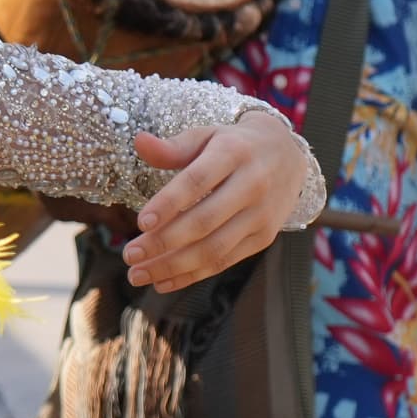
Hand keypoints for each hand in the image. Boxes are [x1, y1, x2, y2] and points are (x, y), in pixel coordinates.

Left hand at [121, 105, 309, 289]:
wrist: (287, 156)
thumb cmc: (234, 145)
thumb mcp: (207, 136)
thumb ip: (173, 146)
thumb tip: (139, 142)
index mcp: (234, 153)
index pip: (198, 180)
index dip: (170, 202)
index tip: (141, 222)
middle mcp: (252, 184)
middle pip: (204, 221)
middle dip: (163, 243)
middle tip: (129, 255)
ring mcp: (261, 215)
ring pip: (214, 248)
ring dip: (172, 266)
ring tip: (138, 274)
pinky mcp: (263, 238)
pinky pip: (224, 261)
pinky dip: (191, 275)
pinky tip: (162, 281)